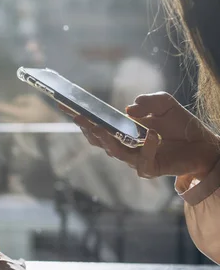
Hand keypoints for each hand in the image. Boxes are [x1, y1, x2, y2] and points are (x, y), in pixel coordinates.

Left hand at [0, 94, 61, 122]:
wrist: (55, 125)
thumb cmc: (45, 110)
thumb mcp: (34, 99)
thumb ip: (23, 99)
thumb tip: (15, 102)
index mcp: (20, 113)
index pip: (6, 109)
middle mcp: (18, 122)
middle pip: (6, 119)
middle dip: (0, 116)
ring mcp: (22, 128)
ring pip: (10, 124)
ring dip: (5, 121)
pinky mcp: (26, 131)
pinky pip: (16, 127)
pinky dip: (12, 124)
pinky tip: (10, 123)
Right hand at [68, 93, 219, 178]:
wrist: (204, 145)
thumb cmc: (181, 125)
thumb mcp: (165, 103)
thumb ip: (149, 100)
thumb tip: (129, 109)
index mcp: (123, 130)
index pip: (97, 124)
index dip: (81, 116)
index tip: (65, 105)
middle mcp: (125, 146)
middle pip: (98, 140)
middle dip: (87, 128)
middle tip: (78, 116)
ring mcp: (135, 159)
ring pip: (114, 151)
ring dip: (106, 139)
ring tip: (100, 127)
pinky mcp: (149, 168)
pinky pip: (142, 160)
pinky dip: (147, 147)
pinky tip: (152, 135)